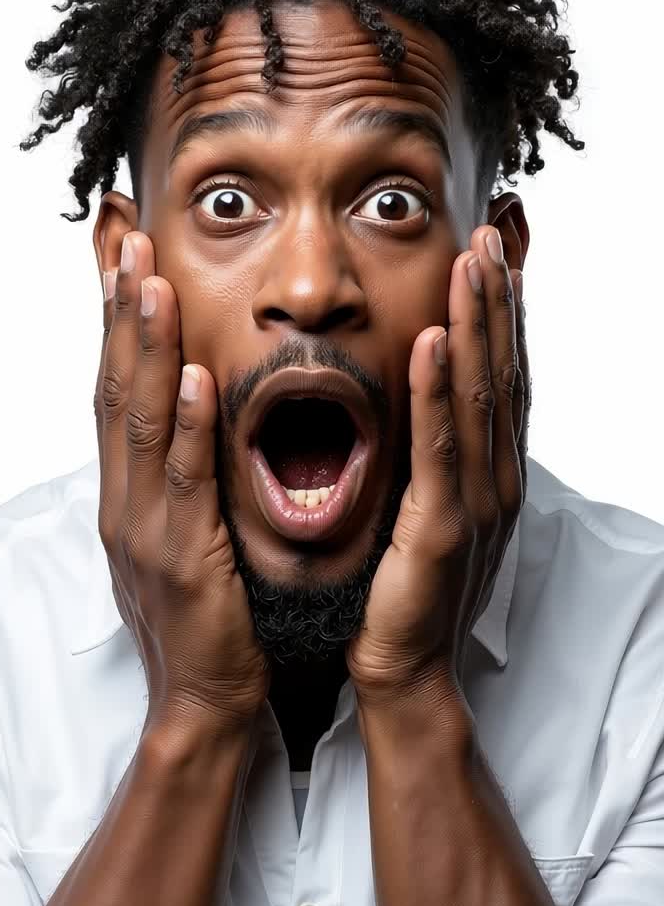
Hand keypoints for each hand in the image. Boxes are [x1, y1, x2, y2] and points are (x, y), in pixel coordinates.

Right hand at [94, 231, 269, 738]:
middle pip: (114, 393)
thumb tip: (193, 417)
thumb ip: (182, 478)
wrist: (206, 699)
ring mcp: (145, 531)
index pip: (114, 394)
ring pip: (139, 426)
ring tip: (149, 284)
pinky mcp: (181, 560)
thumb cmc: (206, 616)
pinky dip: (182, 427)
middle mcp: (125, 504)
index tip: (124, 262)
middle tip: (125, 243)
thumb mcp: (185, 534)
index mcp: (127, 495)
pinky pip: (182, 483)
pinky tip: (189, 379)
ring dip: (143, 351)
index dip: (115, 327)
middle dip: (119, 316)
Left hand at [345, 224, 528, 711]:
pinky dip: (437, 391)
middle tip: (487, 237)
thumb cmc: (408, 592)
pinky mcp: (440, 530)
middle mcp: (495, 481)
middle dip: (495, 303)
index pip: (502, 380)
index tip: (492, 258)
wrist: (403, 668)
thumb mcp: (431, 512)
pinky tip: (433, 342)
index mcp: (491, 475)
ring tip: (469, 265)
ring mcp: (474, 505)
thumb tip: (427, 406)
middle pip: (500, 375)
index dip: (503, 316)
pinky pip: (439, 448)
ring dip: (475, 326)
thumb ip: (437, 458)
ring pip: (479, 398)